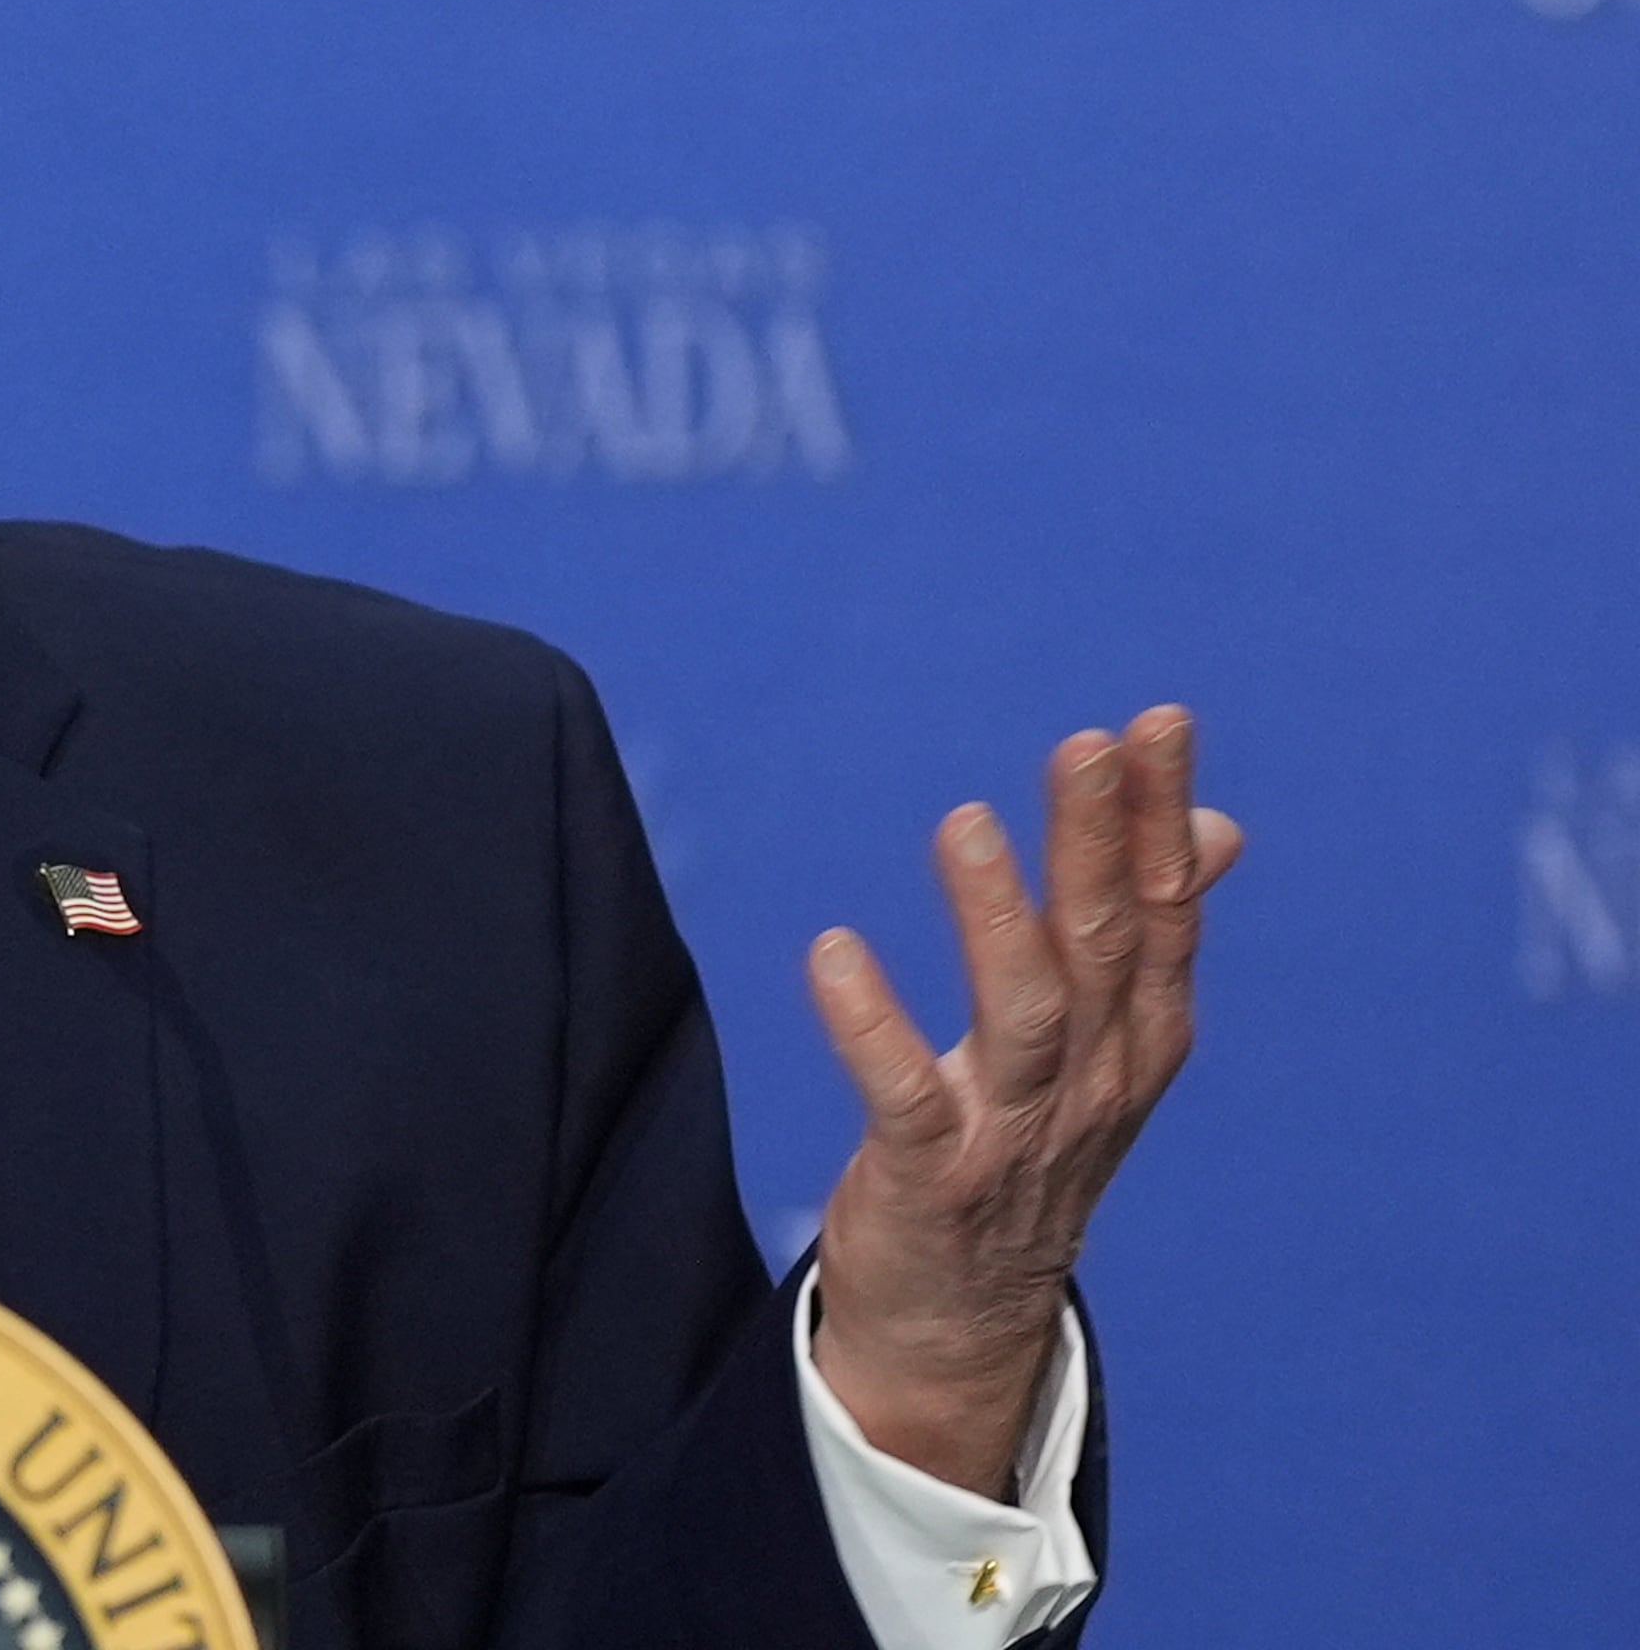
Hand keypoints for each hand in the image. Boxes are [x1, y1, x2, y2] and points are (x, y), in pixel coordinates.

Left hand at [802, 705, 1244, 1498]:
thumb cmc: (1033, 1152)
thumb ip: (1150, 936)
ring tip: (966, 824)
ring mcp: (1019, 1135)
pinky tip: (833, 954)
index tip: (1158, 724)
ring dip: (999, 919)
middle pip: (1107, 947)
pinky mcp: (934, 1178)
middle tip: (1087, 744)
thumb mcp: (1107, 1048)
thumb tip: (1212, 829)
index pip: (1163, 914)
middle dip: (1101, 842)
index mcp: (1139, 1043)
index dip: (1159, 820)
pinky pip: (906, 1098)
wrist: (970, 1322)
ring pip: (1024, 1016)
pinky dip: (871, 1028)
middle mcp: (1095, 1084)